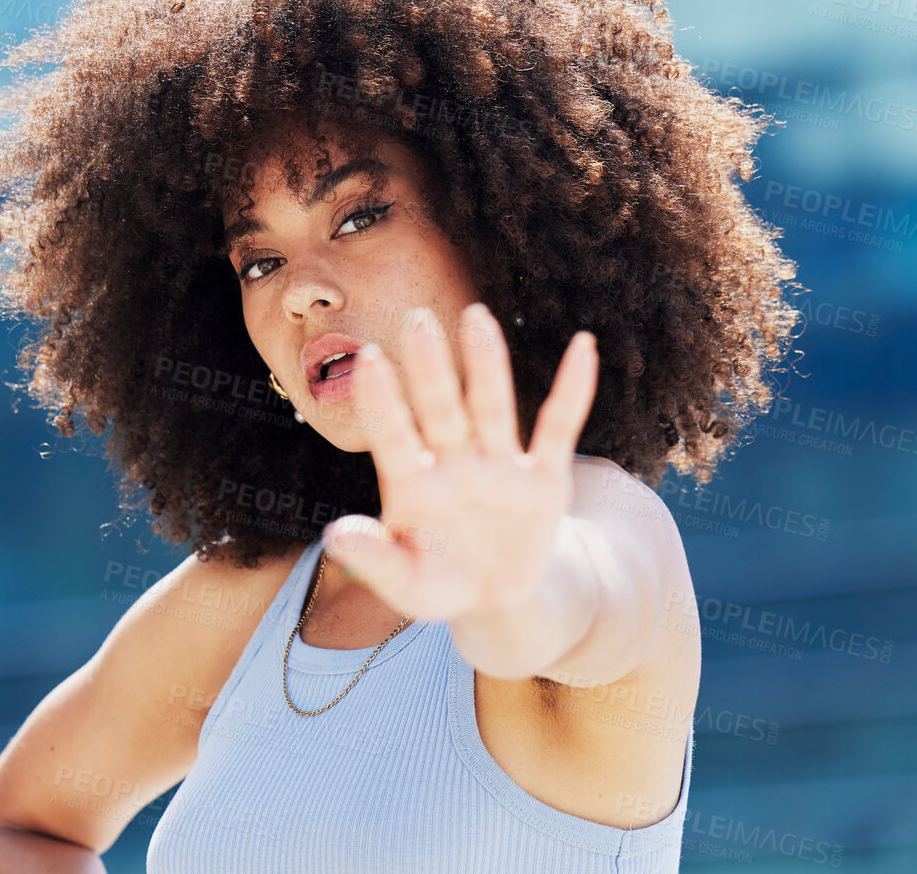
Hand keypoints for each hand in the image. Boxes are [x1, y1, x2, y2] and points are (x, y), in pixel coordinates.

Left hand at [321, 302, 597, 621]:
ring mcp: (499, 467)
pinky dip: (573, 389)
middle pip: (441, 408)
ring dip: (486, 365)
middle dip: (430, 367)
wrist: (495, 597)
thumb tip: (334, 538)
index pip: (392, 436)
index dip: (382, 401)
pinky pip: (559, 427)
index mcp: (413, 485)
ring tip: (477, 319)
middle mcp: (454, 463)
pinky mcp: (544, 479)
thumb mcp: (403, 582)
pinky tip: (583, 346)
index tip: (367, 359)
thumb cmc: (437, 582)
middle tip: (416, 319)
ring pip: (492, 407)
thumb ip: (373, 560)